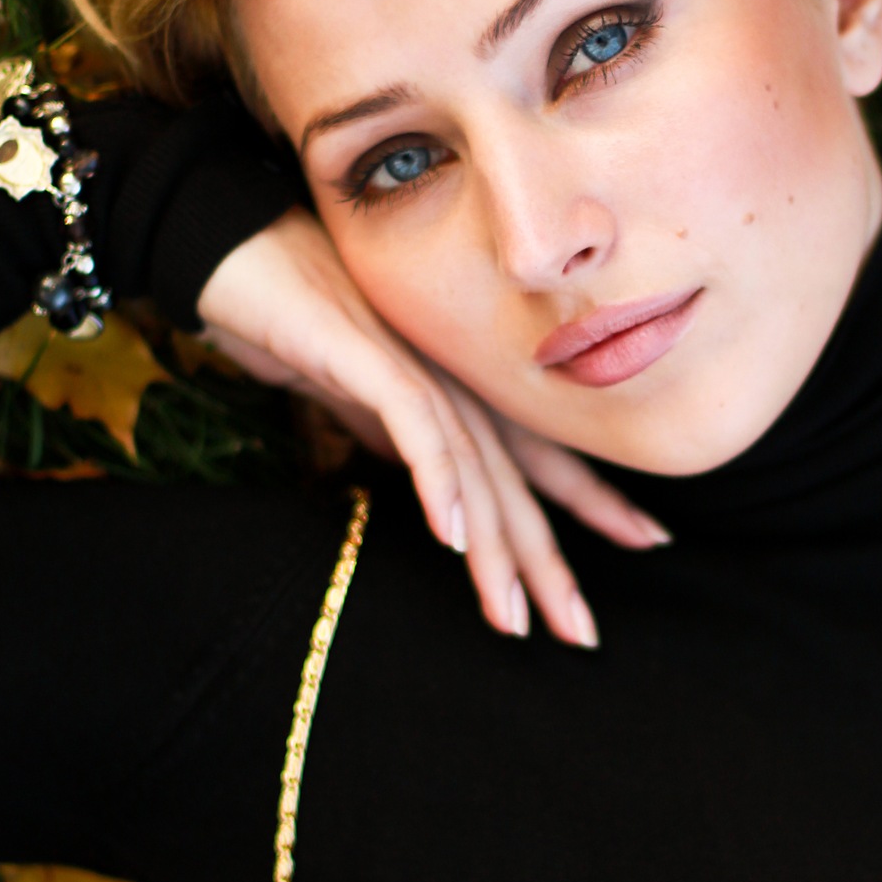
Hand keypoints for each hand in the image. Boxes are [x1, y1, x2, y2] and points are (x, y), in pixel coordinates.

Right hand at [197, 209, 668, 646]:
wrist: (230, 248)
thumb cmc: (294, 317)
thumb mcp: (361, 395)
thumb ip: (403, 435)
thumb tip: (438, 484)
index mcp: (457, 390)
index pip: (539, 456)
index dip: (593, 499)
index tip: (651, 539)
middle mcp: (452, 380)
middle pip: (517, 482)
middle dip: (548, 561)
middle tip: (582, 633)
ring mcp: (416, 365)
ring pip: (473, 468)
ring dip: (493, 547)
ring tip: (511, 615)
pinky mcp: (367, 354)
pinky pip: (414, 426)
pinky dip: (438, 480)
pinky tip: (454, 533)